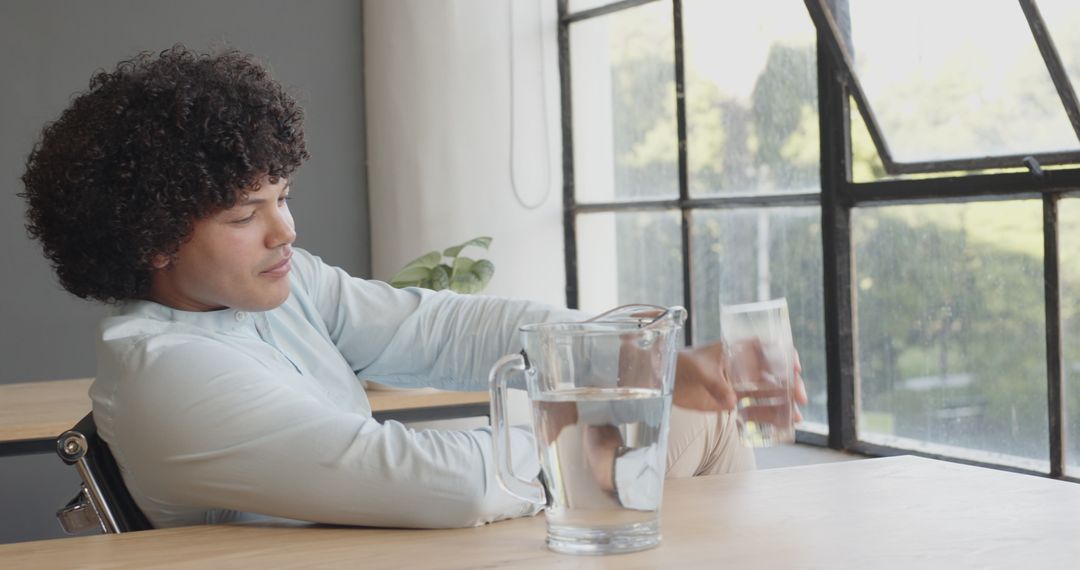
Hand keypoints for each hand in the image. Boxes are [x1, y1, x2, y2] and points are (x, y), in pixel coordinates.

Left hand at [673, 340, 807, 420]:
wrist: (667, 381)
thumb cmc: (682, 365)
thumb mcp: (700, 370)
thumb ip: (716, 384)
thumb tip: (733, 402)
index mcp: (737, 349)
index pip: (767, 347)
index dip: (785, 355)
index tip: (795, 367)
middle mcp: (743, 366)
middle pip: (775, 373)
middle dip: (791, 385)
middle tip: (800, 398)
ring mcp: (740, 384)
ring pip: (769, 394)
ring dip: (784, 404)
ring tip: (797, 418)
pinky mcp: (734, 401)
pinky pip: (755, 409)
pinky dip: (768, 417)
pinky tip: (781, 425)